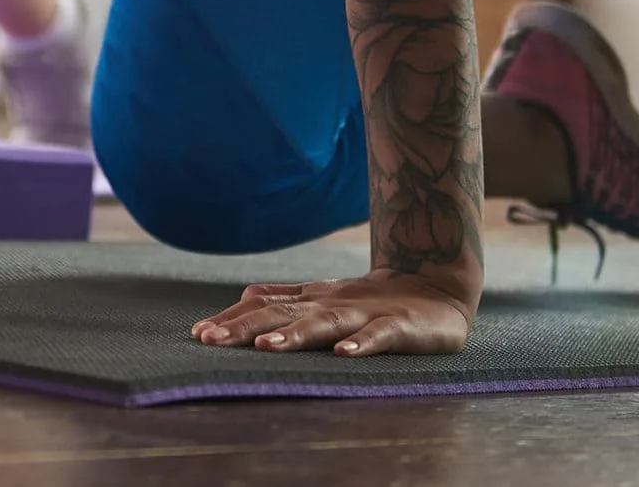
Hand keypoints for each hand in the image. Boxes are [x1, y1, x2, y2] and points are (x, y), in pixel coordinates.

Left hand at [191, 270, 476, 356]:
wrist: (440, 284)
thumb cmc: (376, 298)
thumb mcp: (327, 298)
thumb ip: (290, 297)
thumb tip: (245, 295)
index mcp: (313, 299)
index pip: (265, 306)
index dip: (232, 318)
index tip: (198, 334)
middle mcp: (332, 303)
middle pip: (283, 313)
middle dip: (245, 326)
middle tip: (210, 340)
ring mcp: (365, 314)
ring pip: (325, 323)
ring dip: (294, 334)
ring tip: (265, 346)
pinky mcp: (399, 327)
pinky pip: (378, 336)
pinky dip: (361, 344)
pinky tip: (343, 355)